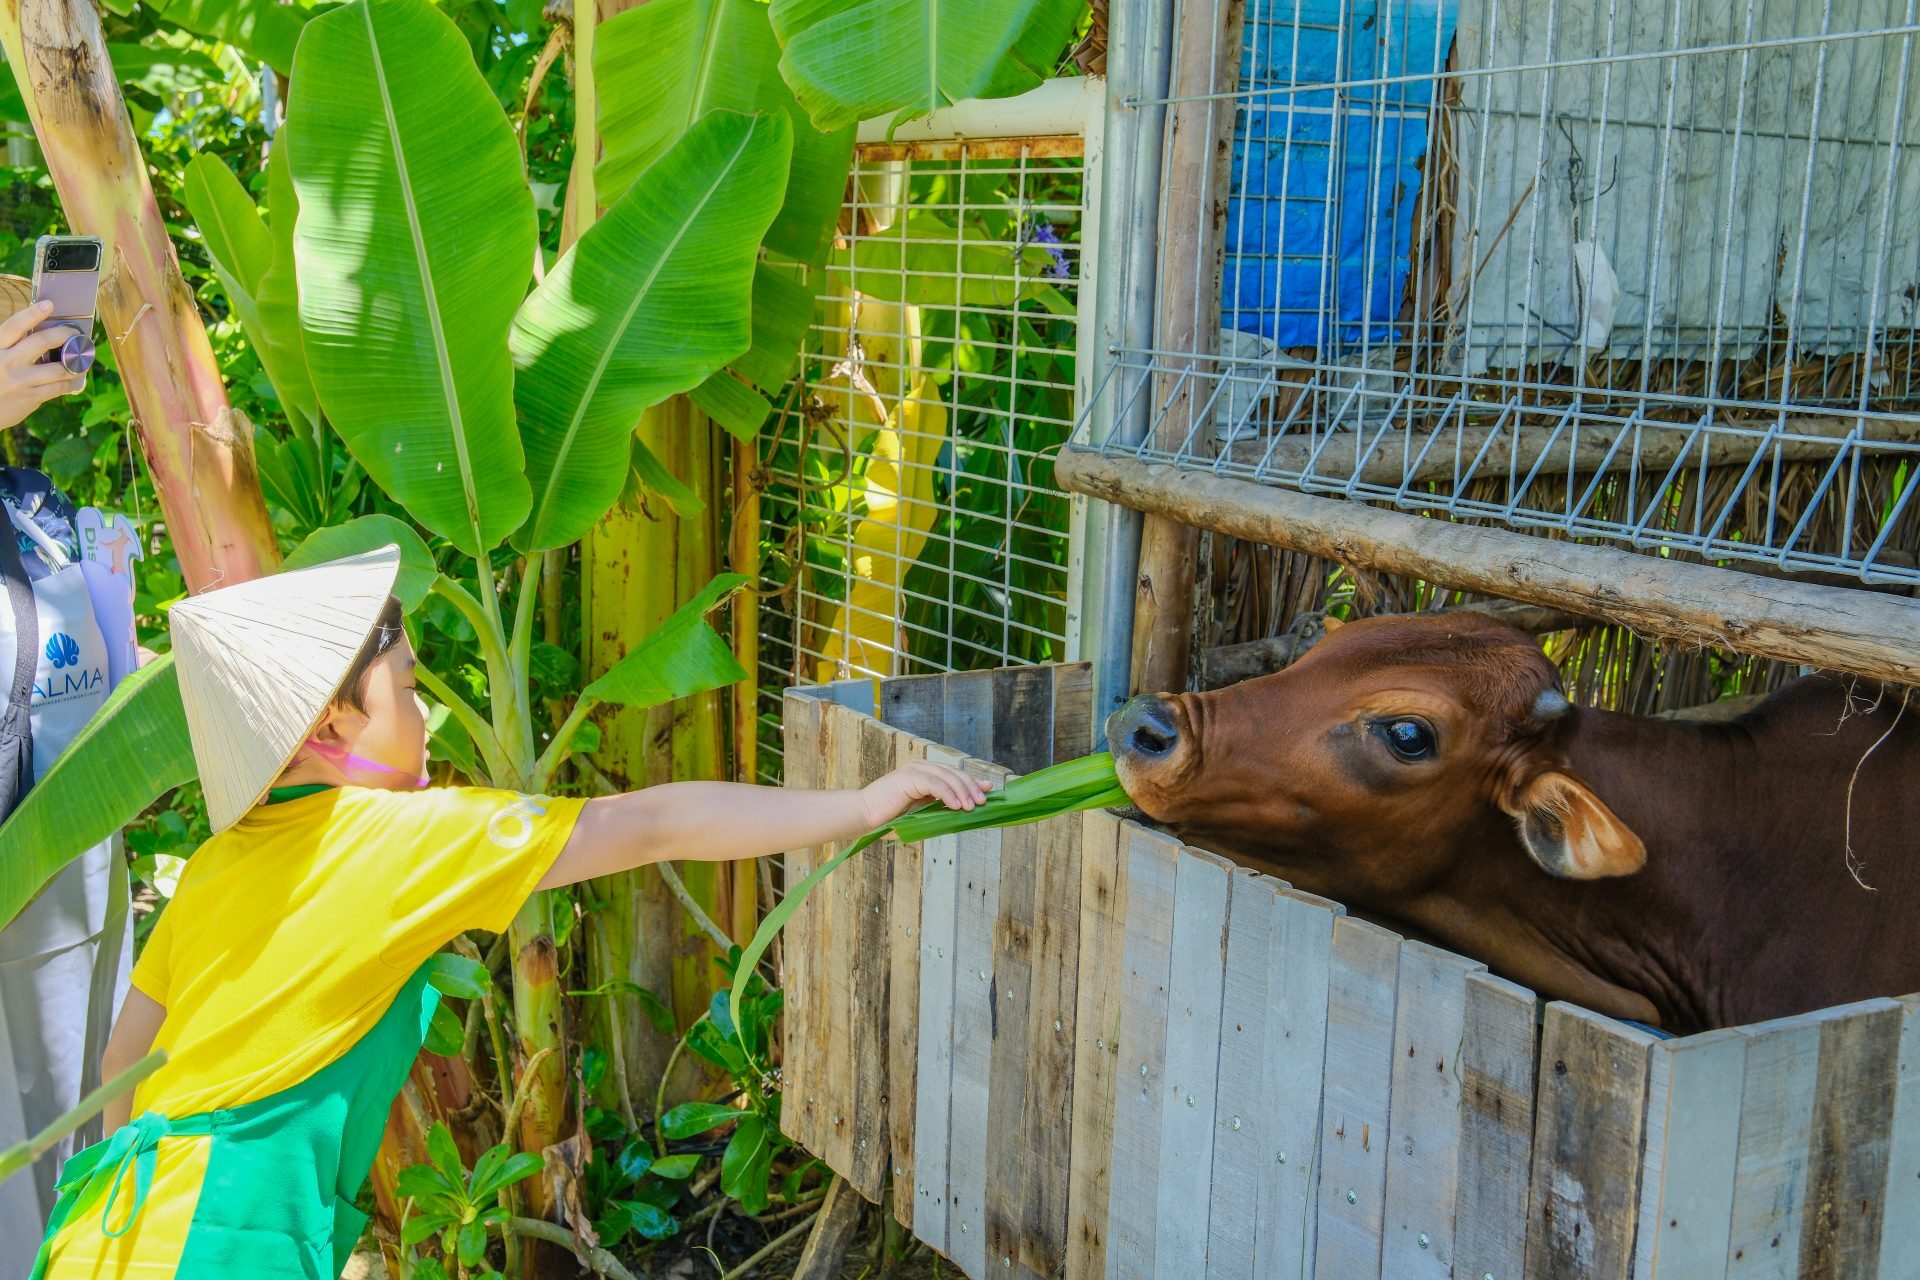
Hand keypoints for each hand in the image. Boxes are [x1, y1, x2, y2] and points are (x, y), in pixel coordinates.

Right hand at [0, 301, 86, 432]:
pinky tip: (69, 380)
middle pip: (41, 342)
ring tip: (80, 360)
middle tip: (75, 333)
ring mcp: (20, 380)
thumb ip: (10, 346)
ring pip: (57, 368)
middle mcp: (7, 362)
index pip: (14, 326)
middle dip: (63, 334)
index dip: (32, 314)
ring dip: (73, 364)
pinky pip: (58, 387)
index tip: (49, 304)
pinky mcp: (30, 397)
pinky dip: (67, 382)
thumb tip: (39, 331)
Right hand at [859, 760, 991, 829]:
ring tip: (972, 807)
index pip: (954, 774)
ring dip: (962, 792)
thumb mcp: (922, 812)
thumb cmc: (891, 817)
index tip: (988, 791)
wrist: (864, 816)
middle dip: (971, 787)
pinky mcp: (908, 777)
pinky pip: (934, 784)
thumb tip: (963, 811)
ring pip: (947, 777)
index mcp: (924, 772)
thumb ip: (940, 808)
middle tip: (982, 802)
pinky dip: (948, 794)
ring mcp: (915, 770)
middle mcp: (921, 766)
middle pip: (954, 773)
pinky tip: (956, 806)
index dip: (972, 782)